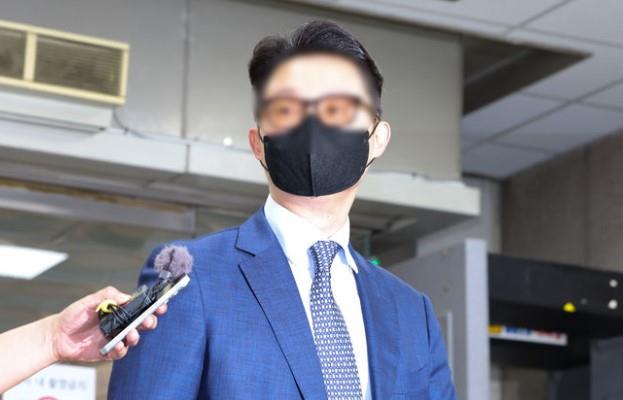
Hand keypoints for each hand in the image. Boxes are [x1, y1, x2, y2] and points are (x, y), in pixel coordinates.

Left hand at [49, 286, 167, 361]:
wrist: (57, 336)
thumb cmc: (73, 315)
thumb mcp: (88, 301)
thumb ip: (106, 296)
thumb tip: (125, 297)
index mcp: (119, 310)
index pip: (140, 307)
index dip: (153, 306)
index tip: (161, 305)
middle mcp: (121, 323)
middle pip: (142, 323)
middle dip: (150, 321)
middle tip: (148, 321)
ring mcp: (116, 337)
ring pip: (134, 338)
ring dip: (136, 336)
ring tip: (131, 335)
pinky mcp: (108, 351)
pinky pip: (121, 352)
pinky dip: (122, 349)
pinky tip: (117, 345)